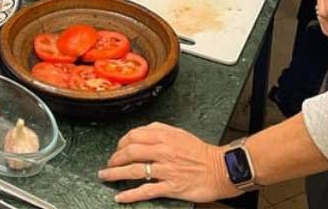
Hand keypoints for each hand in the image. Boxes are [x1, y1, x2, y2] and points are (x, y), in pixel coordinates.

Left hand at [98, 122, 236, 203]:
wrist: (221, 168)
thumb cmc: (201, 152)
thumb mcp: (180, 133)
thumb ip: (160, 130)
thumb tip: (142, 131)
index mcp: (164, 136)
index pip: (134, 136)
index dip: (121, 142)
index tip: (117, 148)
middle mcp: (163, 151)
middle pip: (130, 152)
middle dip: (115, 158)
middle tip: (109, 164)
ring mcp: (166, 169)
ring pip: (135, 170)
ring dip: (116, 174)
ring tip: (106, 177)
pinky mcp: (171, 187)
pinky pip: (146, 190)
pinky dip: (131, 194)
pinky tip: (121, 196)